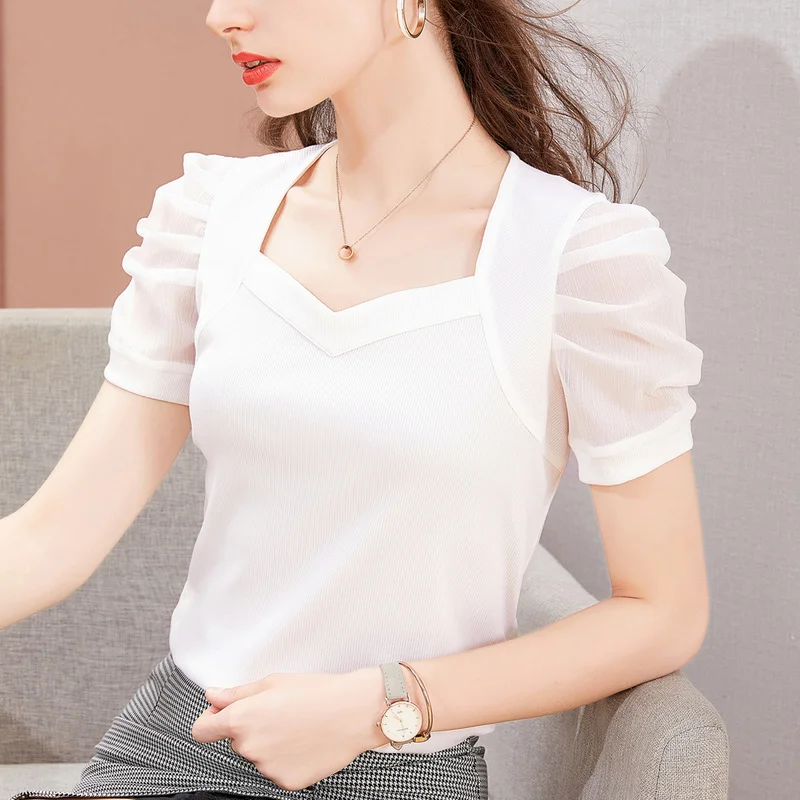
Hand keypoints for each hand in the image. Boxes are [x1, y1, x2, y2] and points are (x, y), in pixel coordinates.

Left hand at [191, 667, 389, 791]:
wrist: (354, 712)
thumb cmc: (316, 691)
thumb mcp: (274, 682)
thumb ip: (237, 693)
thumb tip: (212, 696)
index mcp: (241, 719)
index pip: (202, 730)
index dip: (210, 721)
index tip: (221, 715)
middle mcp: (249, 747)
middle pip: (237, 741)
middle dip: (252, 728)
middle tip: (281, 712)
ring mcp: (267, 769)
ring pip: (258, 756)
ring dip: (270, 744)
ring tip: (299, 726)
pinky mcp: (285, 783)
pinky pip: (277, 770)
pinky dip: (287, 759)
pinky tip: (306, 743)